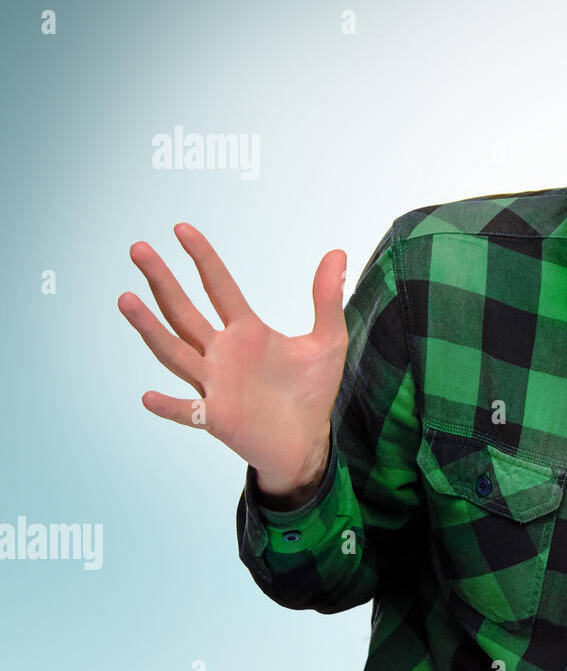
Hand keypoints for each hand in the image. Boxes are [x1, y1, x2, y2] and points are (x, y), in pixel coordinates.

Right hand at [117, 223, 349, 497]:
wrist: (307, 440)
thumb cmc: (310, 391)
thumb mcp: (327, 340)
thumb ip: (327, 299)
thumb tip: (337, 251)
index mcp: (246, 332)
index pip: (219, 287)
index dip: (202, 258)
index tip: (181, 229)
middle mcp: (222, 354)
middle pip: (184, 312)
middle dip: (162, 281)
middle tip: (138, 248)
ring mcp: (215, 385)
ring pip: (174, 353)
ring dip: (150, 329)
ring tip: (126, 299)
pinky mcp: (217, 418)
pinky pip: (188, 411)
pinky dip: (169, 405)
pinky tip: (148, 396)